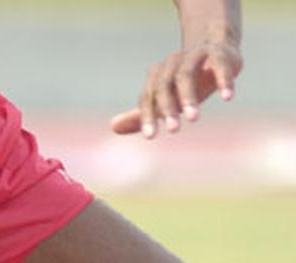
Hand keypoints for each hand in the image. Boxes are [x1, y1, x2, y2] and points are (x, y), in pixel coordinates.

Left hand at [111, 39, 241, 138]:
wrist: (216, 47)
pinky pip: (219, 65)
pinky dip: (222, 80)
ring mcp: (194, 56)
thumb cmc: (186, 81)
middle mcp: (171, 64)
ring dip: (189, 97)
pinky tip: (227, 97)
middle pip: (164, 86)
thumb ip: (141, 115)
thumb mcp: (165, 99)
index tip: (151, 137)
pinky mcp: (218, 52)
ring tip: (194, 118)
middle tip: (173, 130)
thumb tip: (113, 127)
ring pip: (186, 75)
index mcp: (156, 76)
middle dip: (168, 108)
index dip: (148, 117)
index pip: (148, 98)